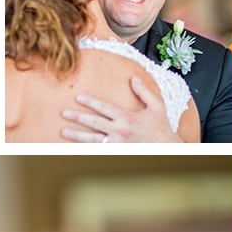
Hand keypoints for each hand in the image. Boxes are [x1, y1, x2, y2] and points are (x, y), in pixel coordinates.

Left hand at [61, 75, 182, 142]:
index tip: (78, 98)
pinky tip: (75, 147)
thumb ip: (144, 92)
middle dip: (78, 117)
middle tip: (64, 113)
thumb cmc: (161, 129)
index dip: (90, 102)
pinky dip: (86, 149)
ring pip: (92, 139)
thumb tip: (133, 78)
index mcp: (127, 118)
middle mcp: (119, 131)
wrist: (167, 150)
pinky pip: (98, 151)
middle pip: (94, 123)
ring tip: (63, 131)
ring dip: (76, 135)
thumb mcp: (157, 106)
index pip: (104, 107)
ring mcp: (116, 144)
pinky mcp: (116, 153)